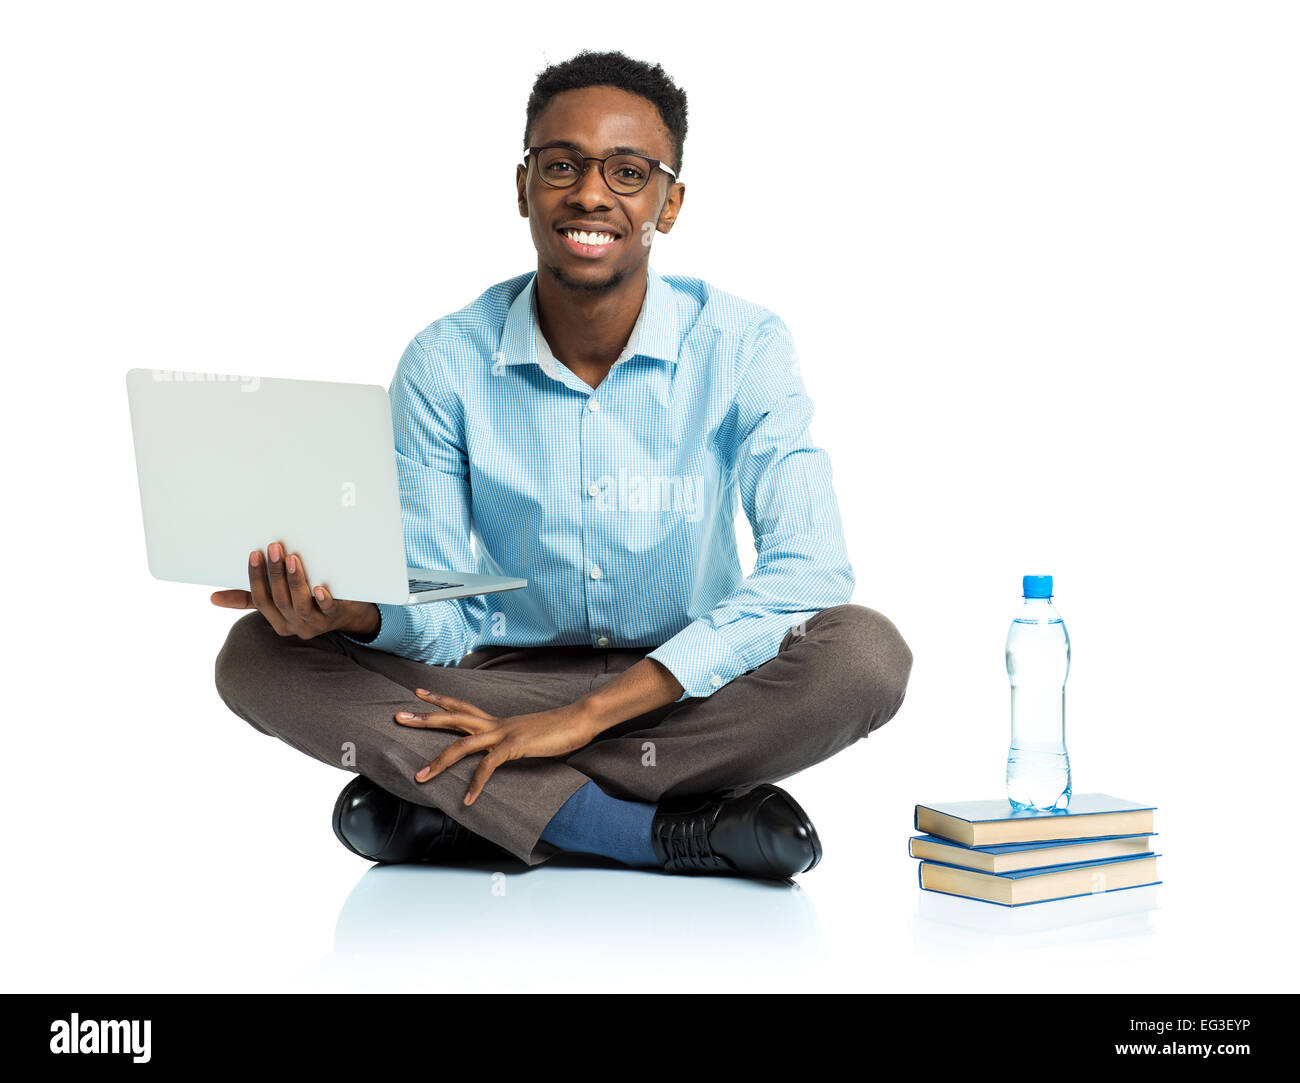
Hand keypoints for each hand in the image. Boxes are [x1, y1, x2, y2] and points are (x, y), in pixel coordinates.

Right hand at [210, 540, 378, 640]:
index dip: (256, 577)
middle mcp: (294, 625)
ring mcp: (315, 623)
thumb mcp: (277, 602)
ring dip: (295, 581)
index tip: (255, 553)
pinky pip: (328, 610)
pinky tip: (320, 588)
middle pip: (280, 600)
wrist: (346, 614)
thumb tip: (213, 598)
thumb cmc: (306, 602)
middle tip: (274, 547)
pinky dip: (323, 600)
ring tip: (292, 558)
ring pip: (300, 604)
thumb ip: (250, 599)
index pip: (261, 600)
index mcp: (277, 621)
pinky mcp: (335, 617)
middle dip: (274, 573)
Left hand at [396, 691, 599, 805]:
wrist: (580, 720)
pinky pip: (488, 767)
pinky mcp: (514, 746)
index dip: (440, 700)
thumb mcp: (529, 735)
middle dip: (425, 718)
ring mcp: (504, 733)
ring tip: (419, 776)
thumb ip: (512, 742)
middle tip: (398, 717)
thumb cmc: (559, 729)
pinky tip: (467, 800)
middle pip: (453, 717)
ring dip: (439, 761)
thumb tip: (505, 750)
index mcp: (498, 721)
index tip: (418, 693)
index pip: (462, 706)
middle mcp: (496, 723)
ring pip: (462, 744)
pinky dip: (476, 785)